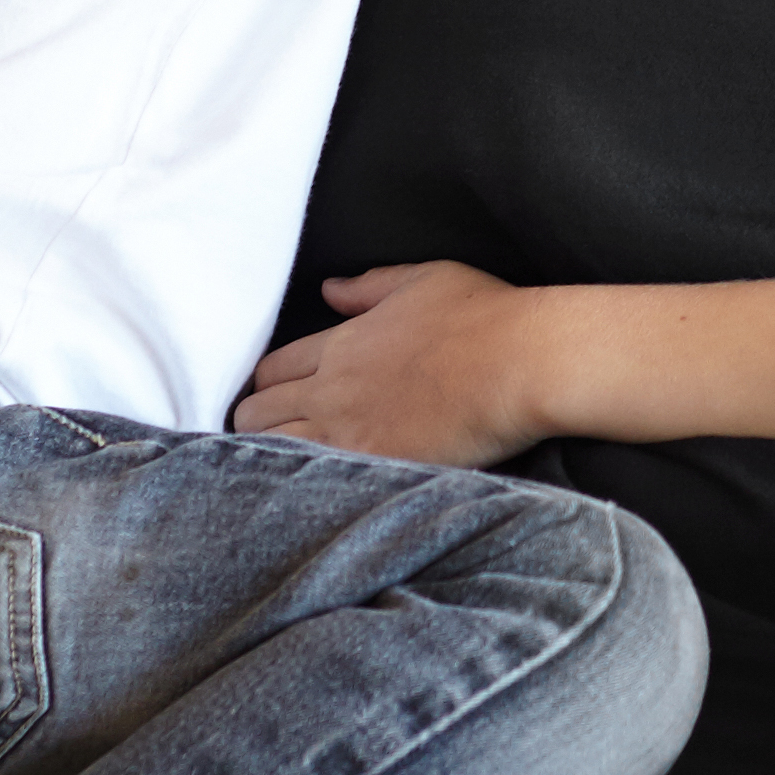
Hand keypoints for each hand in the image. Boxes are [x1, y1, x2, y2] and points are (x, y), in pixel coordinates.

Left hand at [234, 261, 548, 468]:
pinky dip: (299, 487)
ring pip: (272, 449)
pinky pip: (312, 482)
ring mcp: (348, 432)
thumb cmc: (483, 316)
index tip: (274, 397)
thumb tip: (329, 288)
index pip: (274, 369)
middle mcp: (332, 388)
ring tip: (275, 471)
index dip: (265, 384)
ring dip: (267, 456)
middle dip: (254, 422)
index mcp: (342, 343)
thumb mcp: (423, 280)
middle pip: (259, 412)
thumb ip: (369, 286)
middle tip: (267, 437)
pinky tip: (303, 495)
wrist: (520, 363)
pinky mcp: (375, 466)